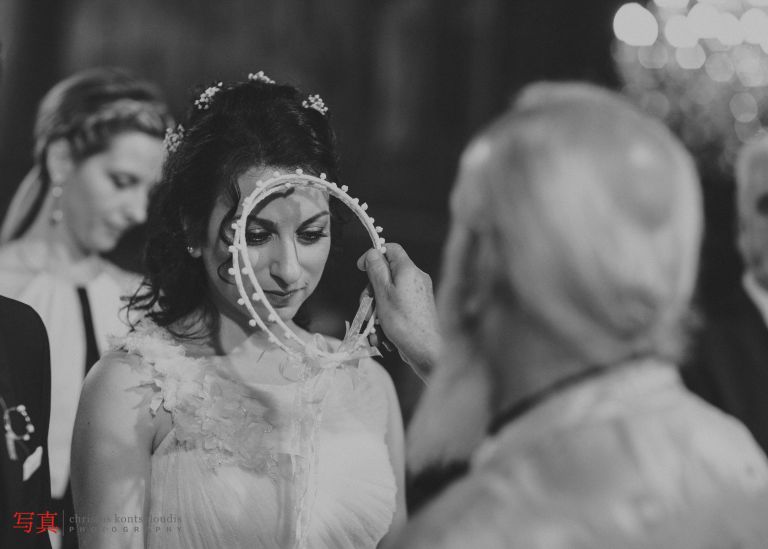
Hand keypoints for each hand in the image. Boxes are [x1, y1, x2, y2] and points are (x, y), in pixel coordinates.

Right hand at [357, 243, 440, 379]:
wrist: (428, 351)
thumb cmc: (406, 324)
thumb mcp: (383, 293)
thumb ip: (376, 270)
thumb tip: (372, 253)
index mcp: (408, 270)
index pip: (391, 249)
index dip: (374, 255)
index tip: (362, 268)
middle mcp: (415, 280)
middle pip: (386, 275)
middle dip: (372, 292)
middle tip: (367, 307)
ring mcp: (416, 296)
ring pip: (388, 295)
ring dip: (376, 311)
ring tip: (374, 328)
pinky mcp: (416, 311)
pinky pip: (396, 309)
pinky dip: (386, 320)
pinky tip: (382, 336)